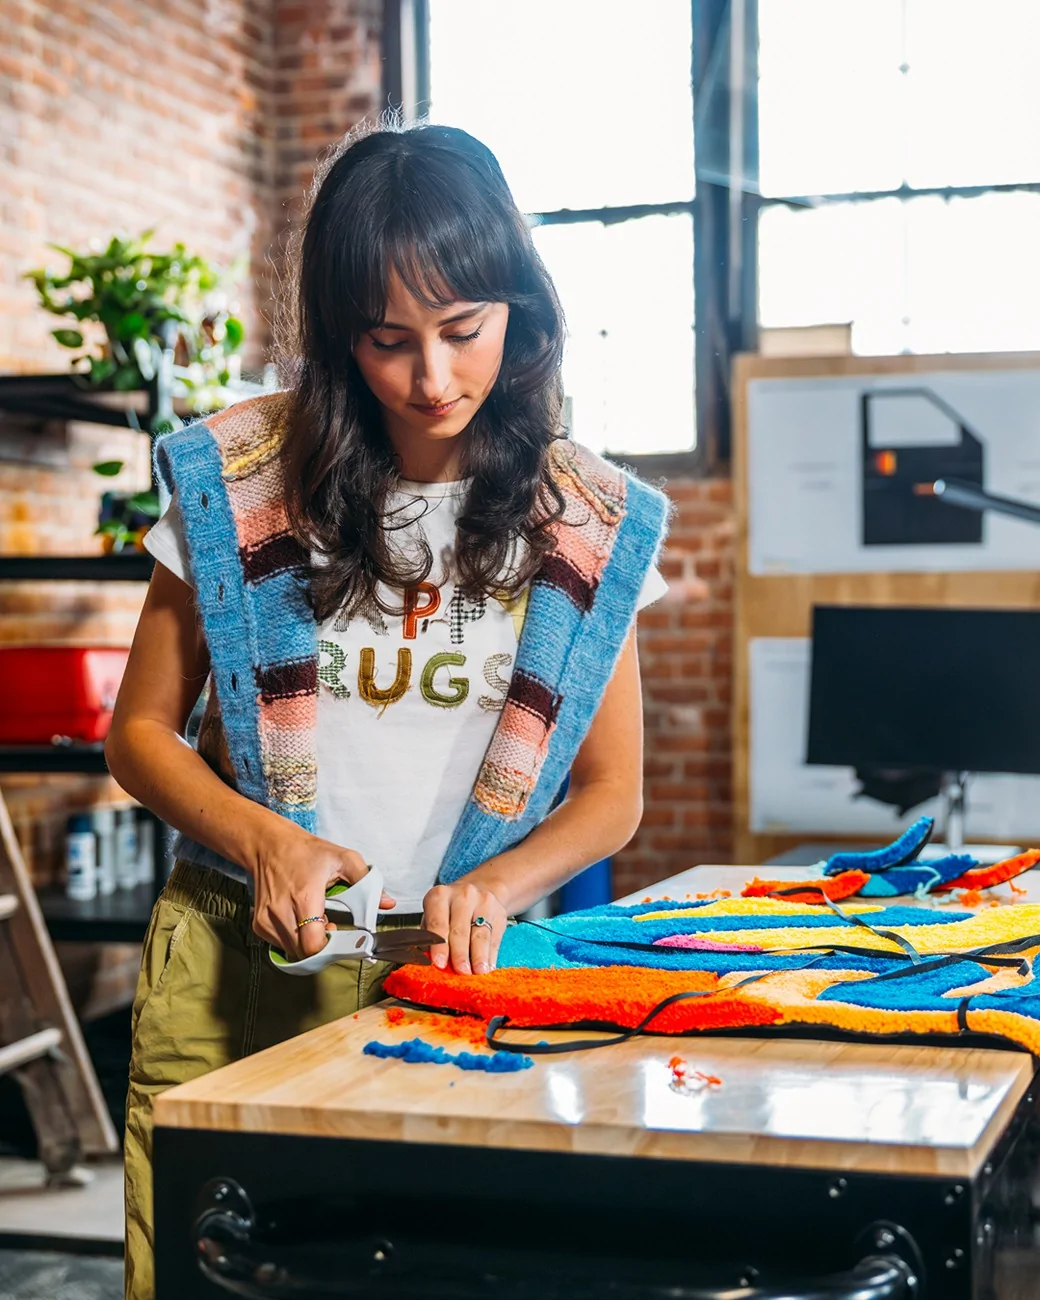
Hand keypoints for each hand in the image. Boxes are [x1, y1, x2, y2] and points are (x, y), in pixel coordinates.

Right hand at [252, 828, 394, 958]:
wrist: (268, 845)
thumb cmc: (306, 852)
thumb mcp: (343, 859)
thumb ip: (367, 882)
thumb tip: (387, 903)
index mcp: (304, 896)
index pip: (313, 943)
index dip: (329, 947)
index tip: (337, 934)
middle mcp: (281, 911)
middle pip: (303, 952)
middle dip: (321, 946)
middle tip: (329, 926)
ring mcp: (267, 919)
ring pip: (291, 951)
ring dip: (306, 942)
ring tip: (314, 920)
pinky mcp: (259, 923)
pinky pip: (280, 945)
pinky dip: (292, 938)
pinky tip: (299, 920)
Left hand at [422, 878, 506, 974]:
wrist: (479, 891)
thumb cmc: (450, 911)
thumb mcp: (434, 918)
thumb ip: (430, 939)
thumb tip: (428, 963)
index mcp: (439, 896)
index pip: (438, 923)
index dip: (439, 945)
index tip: (439, 963)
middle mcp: (462, 896)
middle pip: (460, 930)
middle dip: (460, 954)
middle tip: (461, 971)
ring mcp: (483, 902)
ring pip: (480, 935)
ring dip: (479, 957)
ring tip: (478, 972)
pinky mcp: (499, 912)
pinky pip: (494, 939)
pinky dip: (490, 956)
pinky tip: (488, 967)